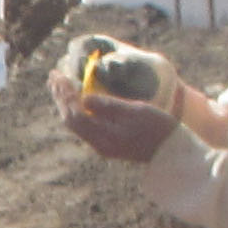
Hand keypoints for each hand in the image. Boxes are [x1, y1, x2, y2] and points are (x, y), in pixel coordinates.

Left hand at [48, 59, 177, 163]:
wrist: (173, 152)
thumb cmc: (160, 128)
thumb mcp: (137, 111)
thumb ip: (110, 106)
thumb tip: (85, 98)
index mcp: (106, 137)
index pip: (77, 114)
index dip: (66, 94)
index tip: (60, 75)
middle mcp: (100, 144)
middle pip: (72, 120)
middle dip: (61, 97)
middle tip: (54, 76)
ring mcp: (103, 146)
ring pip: (76, 124)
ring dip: (66, 103)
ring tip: (59, 85)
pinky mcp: (108, 145)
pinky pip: (84, 126)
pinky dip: (76, 110)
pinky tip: (75, 99)